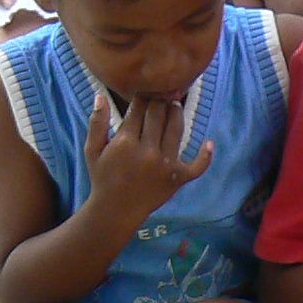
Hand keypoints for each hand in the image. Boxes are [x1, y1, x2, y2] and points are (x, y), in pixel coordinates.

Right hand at [80, 90, 213, 226]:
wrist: (115, 211)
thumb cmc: (103, 178)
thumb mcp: (93, 150)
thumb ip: (97, 122)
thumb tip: (100, 95)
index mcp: (125, 142)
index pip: (139, 109)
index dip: (143, 96)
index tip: (146, 91)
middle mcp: (147, 151)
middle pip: (158, 114)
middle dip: (160, 102)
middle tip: (162, 94)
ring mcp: (165, 165)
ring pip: (176, 129)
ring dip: (177, 114)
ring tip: (175, 106)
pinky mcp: (177, 178)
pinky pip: (197, 166)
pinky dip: (205, 156)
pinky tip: (209, 143)